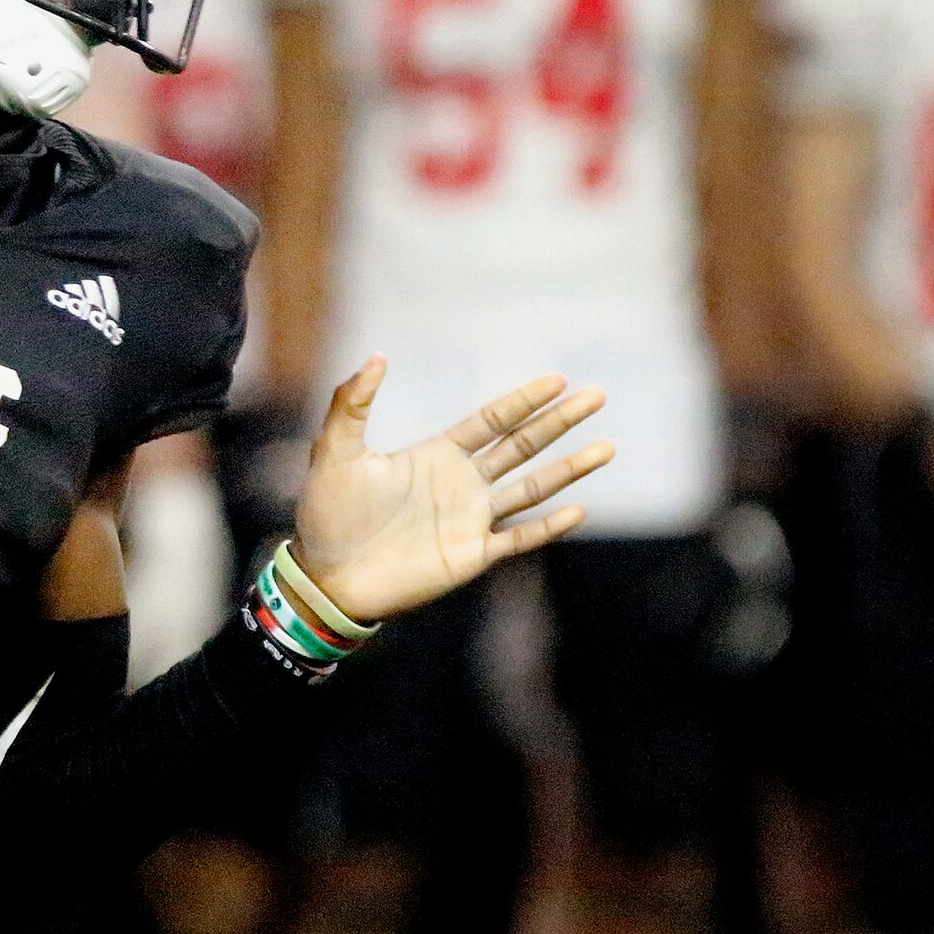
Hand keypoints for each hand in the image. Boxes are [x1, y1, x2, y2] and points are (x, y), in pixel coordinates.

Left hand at [291, 357, 612, 621]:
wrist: (327, 576)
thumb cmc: (328, 514)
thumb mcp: (335, 451)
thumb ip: (352, 404)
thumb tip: (375, 357)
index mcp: (436, 455)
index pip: (492, 421)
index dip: (524, 400)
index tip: (558, 379)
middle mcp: (461, 483)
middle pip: (522, 445)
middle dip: (559, 421)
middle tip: (598, 396)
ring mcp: (470, 519)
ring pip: (531, 488)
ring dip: (569, 469)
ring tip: (607, 447)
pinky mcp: (471, 555)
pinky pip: (519, 538)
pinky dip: (547, 526)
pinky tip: (577, 509)